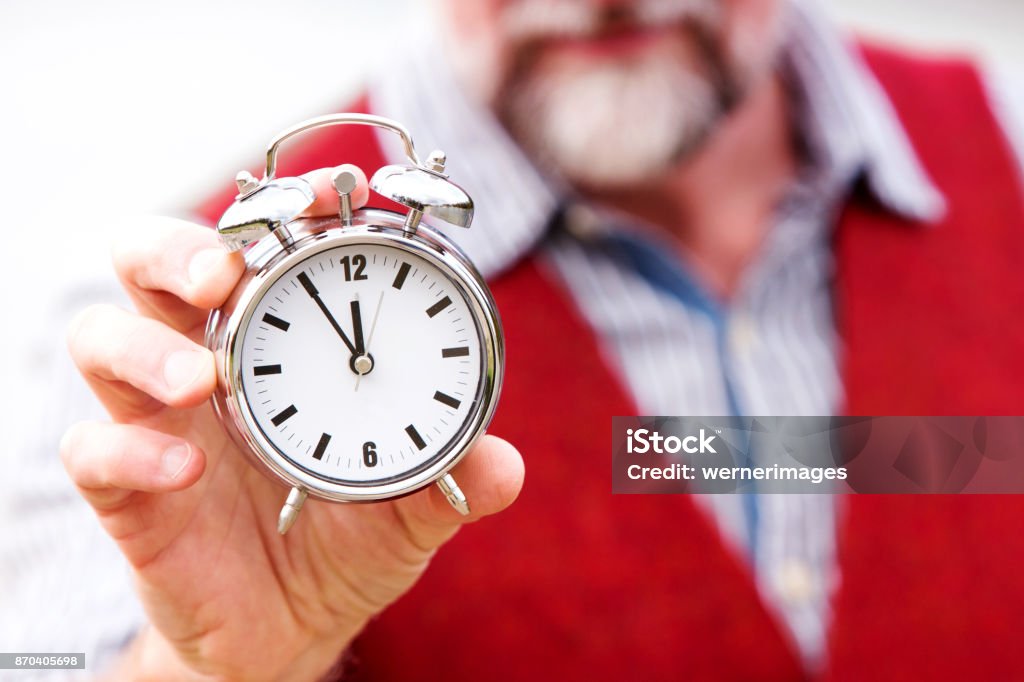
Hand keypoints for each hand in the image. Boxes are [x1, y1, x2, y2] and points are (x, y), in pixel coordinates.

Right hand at [60, 164, 523, 680]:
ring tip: (200, 378)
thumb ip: (453, 479)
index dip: (275, 213)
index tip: (324, 197)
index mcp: (277, 345)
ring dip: (144, 347)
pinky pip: (94, 453)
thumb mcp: (413, 507)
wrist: (296, 627)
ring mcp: (159, 422)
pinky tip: (185, 471)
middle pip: (150, 265)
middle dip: (176, 248)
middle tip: (222, 271)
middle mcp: (207, 364)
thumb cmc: (350, 540)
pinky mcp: (128, 492)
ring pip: (102, 341)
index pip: (254, 252)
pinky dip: (132, 452)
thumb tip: (504, 464)